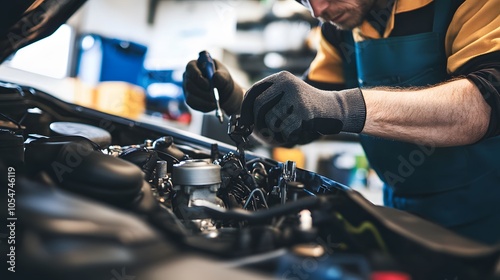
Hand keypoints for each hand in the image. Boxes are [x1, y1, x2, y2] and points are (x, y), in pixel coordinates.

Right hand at [183, 59, 243, 114]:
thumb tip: (214, 77)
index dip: (197, 75)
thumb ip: (221, 76)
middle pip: (189, 84)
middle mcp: (188, 76)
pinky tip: (212, 106)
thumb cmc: (222, 80)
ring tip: (214, 102)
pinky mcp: (189, 99)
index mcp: (196, 65)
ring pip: (190, 96)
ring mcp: (187, 89)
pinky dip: (203, 106)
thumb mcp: (225, 76)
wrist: (224, 92)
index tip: (208, 84)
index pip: (190, 67)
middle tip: (213, 95)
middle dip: (202, 92)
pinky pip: (193, 104)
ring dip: (203, 101)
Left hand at [240, 71, 365, 145]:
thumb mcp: (286, 97)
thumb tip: (243, 118)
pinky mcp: (304, 111)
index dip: (245, 108)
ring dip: (275, 131)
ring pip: (270, 119)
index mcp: (280, 78)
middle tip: (260, 133)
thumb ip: (267, 103)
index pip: (253, 91)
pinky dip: (288, 137)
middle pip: (259, 105)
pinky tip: (296, 132)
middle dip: (257, 123)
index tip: (244, 122)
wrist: (334, 109)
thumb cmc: (307, 107)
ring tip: (285, 130)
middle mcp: (286, 83)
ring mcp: (295, 96)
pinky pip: (285, 130)